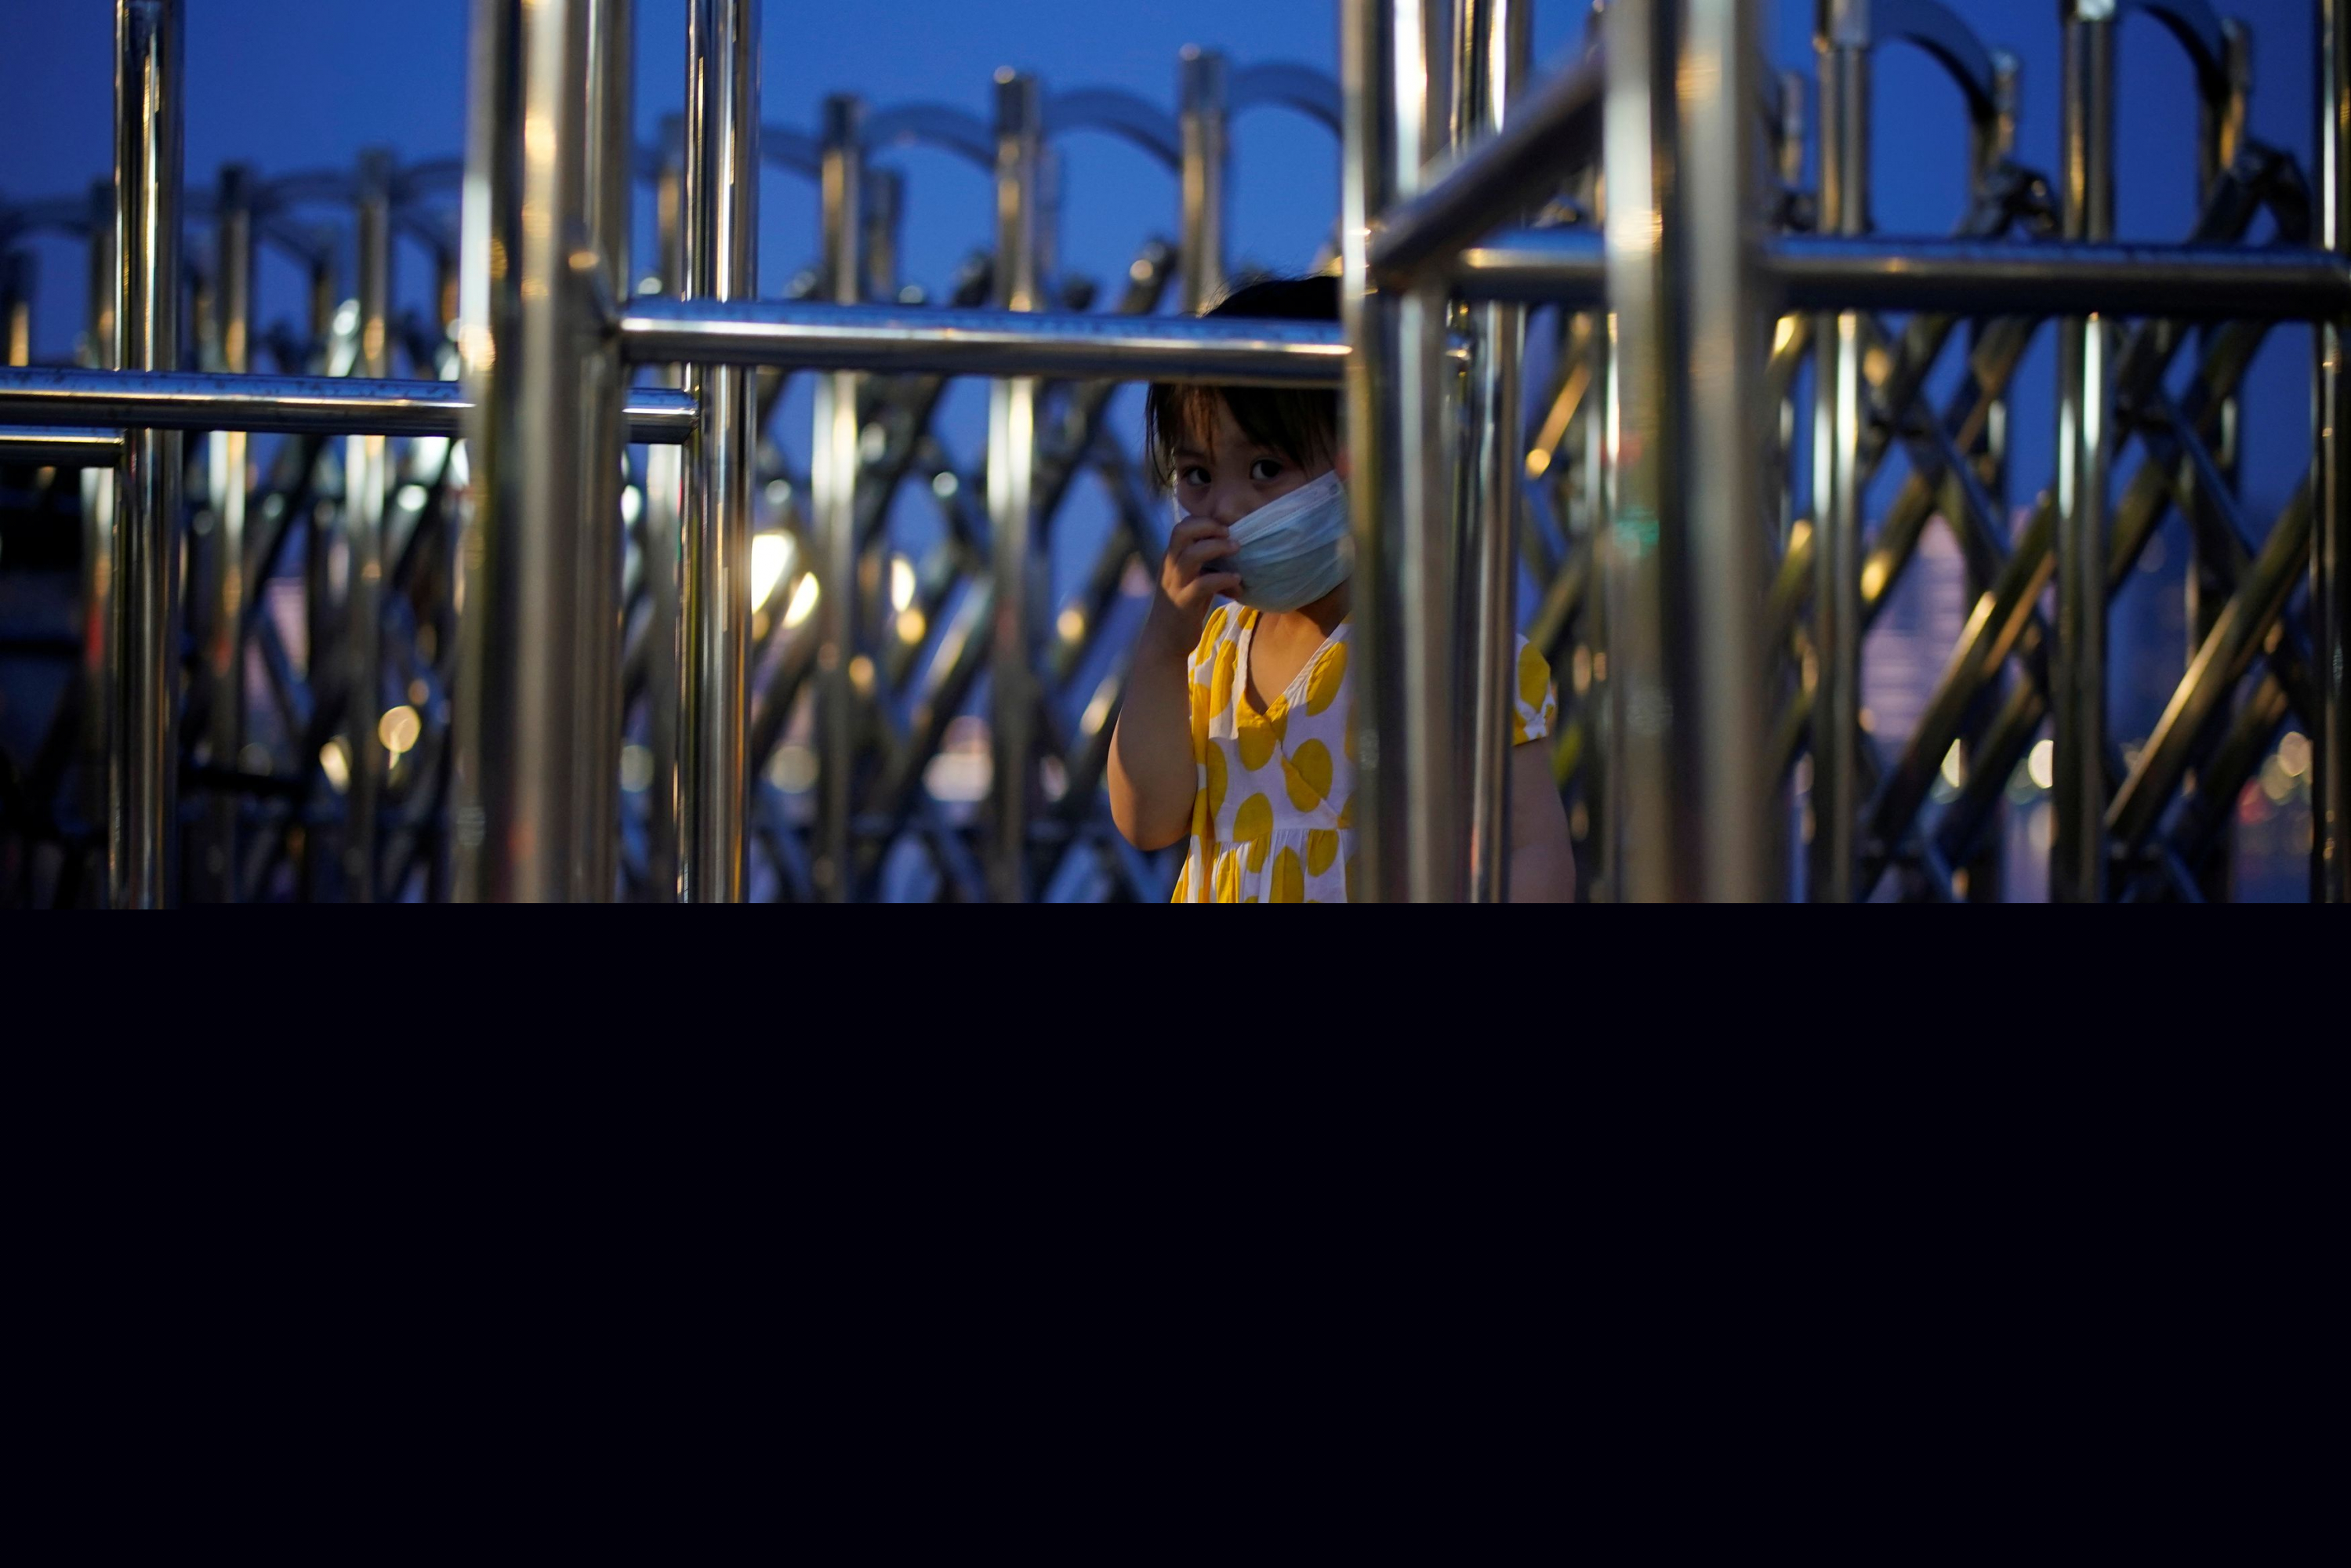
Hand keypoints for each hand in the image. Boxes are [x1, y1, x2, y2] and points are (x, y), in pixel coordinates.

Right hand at [1145, 514, 1241, 653]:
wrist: (1164, 642)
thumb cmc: (1182, 610)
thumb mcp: (1192, 581)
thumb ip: (1206, 566)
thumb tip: (1234, 552)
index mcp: (1171, 559)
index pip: (1182, 527)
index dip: (1203, 521)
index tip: (1224, 528)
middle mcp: (1169, 567)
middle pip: (1182, 532)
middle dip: (1209, 527)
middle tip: (1230, 534)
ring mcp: (1175, 584)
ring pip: (1192, 555)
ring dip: (1218, 548)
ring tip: (1237, 550)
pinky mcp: (1183, 603)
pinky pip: (1203, 584)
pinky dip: (1223, 579)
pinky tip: (1237, 581)